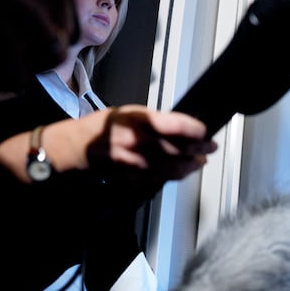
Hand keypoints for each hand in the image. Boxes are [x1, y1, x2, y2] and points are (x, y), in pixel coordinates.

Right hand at [0, 105, 217, 183]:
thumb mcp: (130, 113)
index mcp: (135, 120)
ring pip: (172, 168)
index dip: (194, 129)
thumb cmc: (105, 126)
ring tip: (202, 160)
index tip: (205, 131)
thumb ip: (157, 121)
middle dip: (200, 149)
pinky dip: (176, 175)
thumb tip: (186, 128)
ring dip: (192, 165)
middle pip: (177, 149)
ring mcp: (133, 163)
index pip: (173, 125)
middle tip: (211, 146)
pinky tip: (184, 170)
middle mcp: (135, 142)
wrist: (78, 148)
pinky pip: (160, 178)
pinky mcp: (132, 178)